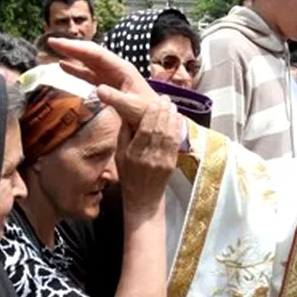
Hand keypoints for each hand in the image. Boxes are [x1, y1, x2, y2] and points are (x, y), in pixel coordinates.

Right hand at [49, 38, 155, 127]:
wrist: (155, 119)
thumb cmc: (146, 112)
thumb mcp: (132, 107)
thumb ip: (115, 98)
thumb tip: (97, 89)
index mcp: (122, 69)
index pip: (96, 54)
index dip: (77, 48)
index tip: (59, 43)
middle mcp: (115, 69)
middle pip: (90, 54)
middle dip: (71, 47)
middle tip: (51, 42)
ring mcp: (111, 76)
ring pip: (88, 62)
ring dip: (72, 55)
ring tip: (54, 49)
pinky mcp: (107, 85)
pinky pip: (88, 74)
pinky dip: (76, 70)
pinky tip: (64, 66)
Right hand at [117, 96, 182, 215]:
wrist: (143, 198)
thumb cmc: (129, 175)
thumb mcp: (119, 156)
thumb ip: (123, 135)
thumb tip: (127, 114)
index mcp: (134, 154)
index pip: (145, 130)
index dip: (151, 114)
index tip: (154, 101)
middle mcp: (149, 156)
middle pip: (159, 129)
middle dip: (163, 111)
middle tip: (165, 98)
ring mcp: (162, 161)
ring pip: (169, 134)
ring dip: (172, 117)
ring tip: (172, 105)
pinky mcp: (172, 164)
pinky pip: (176, 143)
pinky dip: (177, 129)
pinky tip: (177, 119)